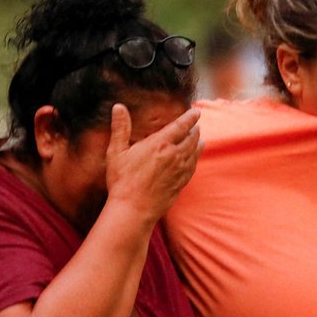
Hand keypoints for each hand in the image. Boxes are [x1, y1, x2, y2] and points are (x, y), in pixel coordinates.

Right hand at [104, 104, 202, 220]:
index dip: (190, 117)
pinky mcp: (181, 183)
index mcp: (160, 144)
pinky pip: (193, 167)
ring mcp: (180, 170)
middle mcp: (174, 155)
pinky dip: (196, 159)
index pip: (181, 125)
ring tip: (200, 139)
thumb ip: (120, 127)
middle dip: (194, 130)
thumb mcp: (116, 151)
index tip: (196, 112)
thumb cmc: (122, 181)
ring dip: (198, 143)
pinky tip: (194, 158)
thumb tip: (118, 107)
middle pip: (191, 138)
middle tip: (196, 125)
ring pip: (194, 152)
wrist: (134, 209)